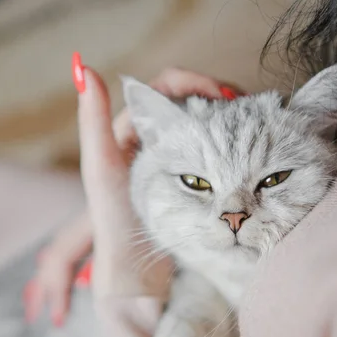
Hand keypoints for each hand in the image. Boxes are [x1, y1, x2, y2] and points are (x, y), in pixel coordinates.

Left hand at [24, 55, 245, 322]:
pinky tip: (246, 151)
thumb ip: (92, 123)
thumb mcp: (101, 170)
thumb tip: (82, 68)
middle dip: (221, 99)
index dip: (196, 83)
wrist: (134, 268)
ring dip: (229, 119)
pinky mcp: (188, 177)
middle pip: (191, 100)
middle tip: (249, 112)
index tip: (225, 97)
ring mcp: (172, 157)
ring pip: (205, 123)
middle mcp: (152, 136)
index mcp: (131, 128)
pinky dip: (230, 143)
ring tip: (254, 128)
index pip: (166, 87)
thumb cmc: (113, 220)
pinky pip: (211, 148)